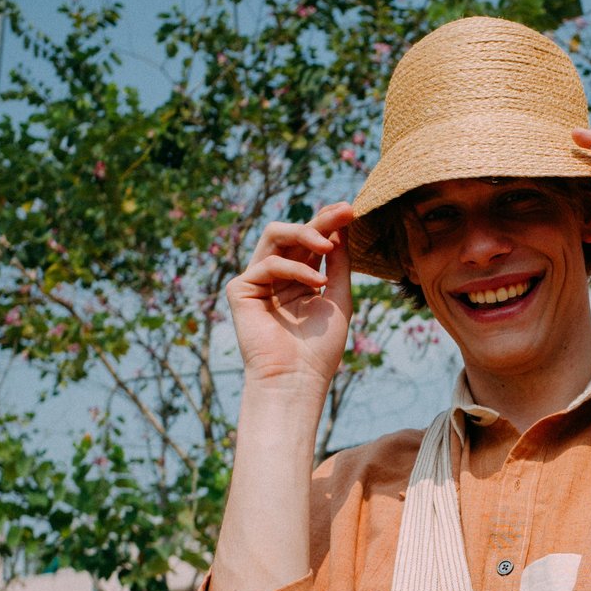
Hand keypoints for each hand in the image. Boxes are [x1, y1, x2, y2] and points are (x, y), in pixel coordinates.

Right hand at [226, 203, 352, 394]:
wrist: (298, 379)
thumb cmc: (320, 349)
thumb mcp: (338, 298)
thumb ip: (338, 263)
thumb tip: (342, 227)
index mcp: (298, 279)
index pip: (310, 242)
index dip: (327, 223)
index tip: (350, 210)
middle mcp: (277, 276)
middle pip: (294, 234)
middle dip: (319, 221)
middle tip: (344, 212)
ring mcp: (257, 281)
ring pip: (275, 236)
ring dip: (305, 233)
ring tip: (329, 245)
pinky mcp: (240, 290)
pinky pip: (268, 263)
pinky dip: (295, 270)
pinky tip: (316, 284)